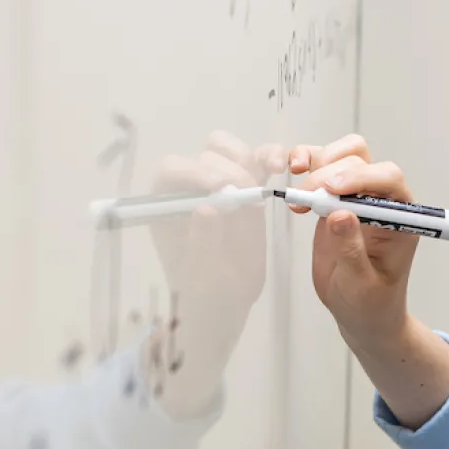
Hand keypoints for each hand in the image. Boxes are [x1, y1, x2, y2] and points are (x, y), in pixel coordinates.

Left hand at [145, 131, 283, 414]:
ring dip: (251, 157)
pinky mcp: (247, 186)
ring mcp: (220, 183)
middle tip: (247, 198)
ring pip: (229, 148)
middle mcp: (190, 188)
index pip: (173, 170)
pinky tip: (281, 166)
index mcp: (167, 204)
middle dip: (230, 170)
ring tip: (270, 174)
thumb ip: (202, 242)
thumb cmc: (204, 290)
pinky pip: (258, 159)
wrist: (224, 300)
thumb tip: (207, 208)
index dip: (196, 172)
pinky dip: (271, 157)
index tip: (221, 189)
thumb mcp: (201, 275)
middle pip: (206, 155)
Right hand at [287, 134, 417, 348]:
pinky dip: (306, 163)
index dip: (362, 178)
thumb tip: (340, 215)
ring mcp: (357, 197)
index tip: (333, 190)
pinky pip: (322, 168)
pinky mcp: (334, 200)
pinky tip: (294, 176)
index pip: (389, 179)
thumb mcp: (362, 284)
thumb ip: (352, 250)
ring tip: (299, 193)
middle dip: (330, 175)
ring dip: (318, 163)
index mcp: (401, 218)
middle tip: (308, 200)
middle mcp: (382, 201)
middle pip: (360, 162)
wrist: (361, 313)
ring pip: (343, 155)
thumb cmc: (371, 302)